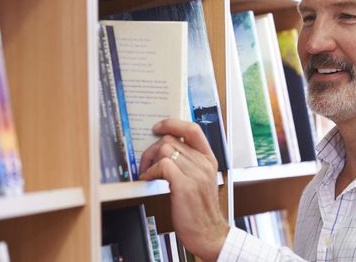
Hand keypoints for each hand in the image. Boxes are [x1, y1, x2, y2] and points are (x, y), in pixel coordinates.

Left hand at [139, 119, 229, 261]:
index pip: (193, 129)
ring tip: (147, 172)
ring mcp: (196, 174)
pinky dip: (150, 171)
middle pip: (171, 139)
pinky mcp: (185, 186)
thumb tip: (165, 149)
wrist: (209, 234)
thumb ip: (189, 162)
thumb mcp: (200, 180)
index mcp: (209, 159)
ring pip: (165, 150)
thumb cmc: (200, 209)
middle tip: (146, 162)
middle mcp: (204, 163)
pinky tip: (148, 180)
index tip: (158, 127)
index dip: (173, 123)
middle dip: (152, 148)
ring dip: (149, 160)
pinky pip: (162, 165)